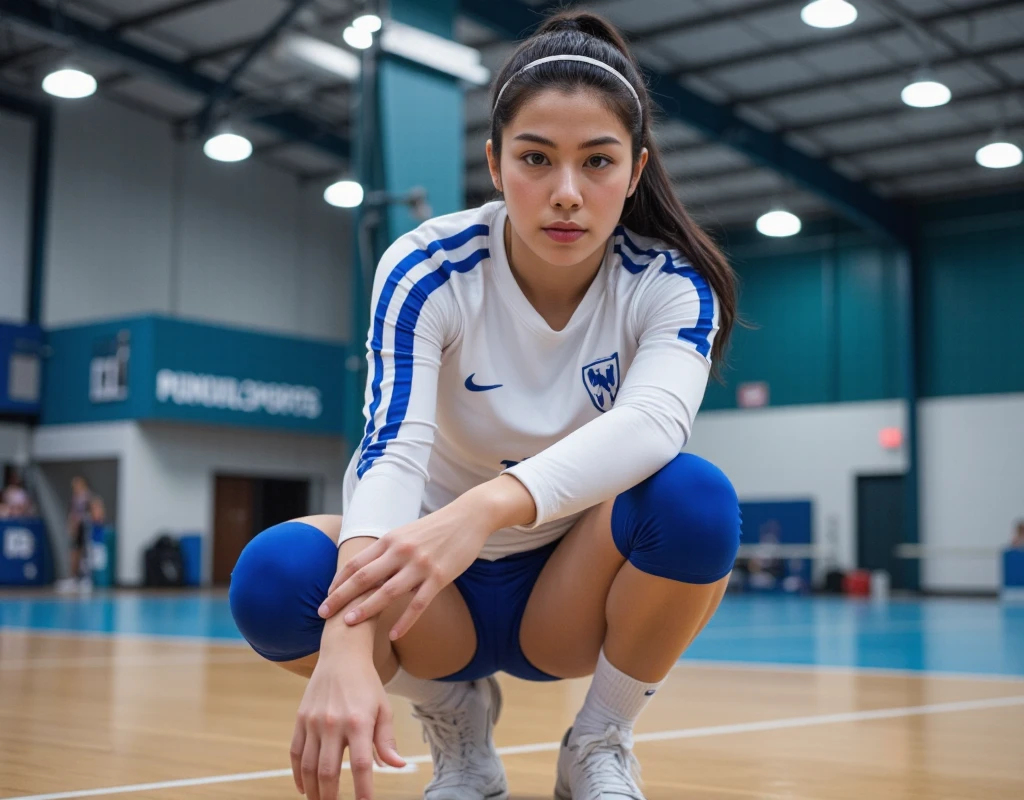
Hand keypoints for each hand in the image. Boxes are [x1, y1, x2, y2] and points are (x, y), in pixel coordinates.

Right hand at [291, 654, 404, 799]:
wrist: (341, 655)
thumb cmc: (367, 684)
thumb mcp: (383, 709)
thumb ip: (386, 740)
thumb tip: (397, 766)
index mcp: (358, 722)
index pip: (361, 765)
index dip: (363, 790)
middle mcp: (333, 723)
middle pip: (328, 771)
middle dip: (331, 797)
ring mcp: (313, 722)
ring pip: (309, 767)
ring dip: (313, 791)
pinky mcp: (301, 719)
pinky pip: (295, 753)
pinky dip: (298, 774)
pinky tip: (304, 788)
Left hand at [319, 503, 490, 640]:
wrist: (468, 517)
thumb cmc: (436, 528)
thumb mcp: (407, 533)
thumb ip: (389, 552)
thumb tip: (371, 574)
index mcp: (390, 540)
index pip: (357, 563)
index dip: (339, 581)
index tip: (327, 596)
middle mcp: (401, 552)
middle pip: (364, 578)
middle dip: (341, 597)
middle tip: (323, 614)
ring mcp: (420, 565)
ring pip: (387, 592)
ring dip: (366, 609)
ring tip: (349, 624)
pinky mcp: (439, 577)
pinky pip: (418, 604)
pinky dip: (405, 621)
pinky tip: (395, 635)